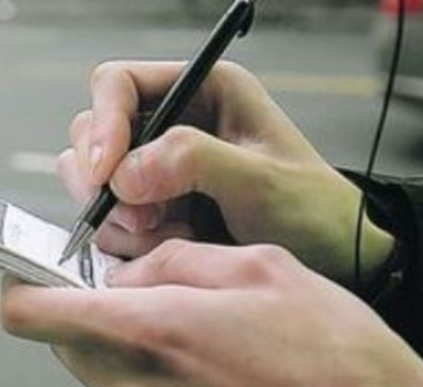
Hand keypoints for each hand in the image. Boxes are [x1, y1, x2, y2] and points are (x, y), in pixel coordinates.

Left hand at [1, 240, 422, 386]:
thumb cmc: (333, 358)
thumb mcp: (259, 267)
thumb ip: (171, 261)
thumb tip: (121, 274)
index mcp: (147, 333)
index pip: (29, 314)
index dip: (22, 286)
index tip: (33, 270)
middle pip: (64, 343)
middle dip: (89, 312)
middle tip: (144, 295)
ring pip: (101, 375)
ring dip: (128, 351)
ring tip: (201, 341)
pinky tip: (214, 383)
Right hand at [63, 60, 393, 285]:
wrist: (331, 264)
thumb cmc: (314, 212)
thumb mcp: (262, 180)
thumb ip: (194, 162)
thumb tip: (125, 171)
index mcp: (200, 94)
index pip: (117, 85)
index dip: (102, 124)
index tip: (104, 171)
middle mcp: (169, 128)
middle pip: (91, 138)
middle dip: (107, 183)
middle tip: (144, 217)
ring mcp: (153, 174)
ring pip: (92, 186)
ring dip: (121, 219)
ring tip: (171, 234)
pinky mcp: (148, 215)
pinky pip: (108, 225)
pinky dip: (129, 244)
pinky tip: (172, 248)